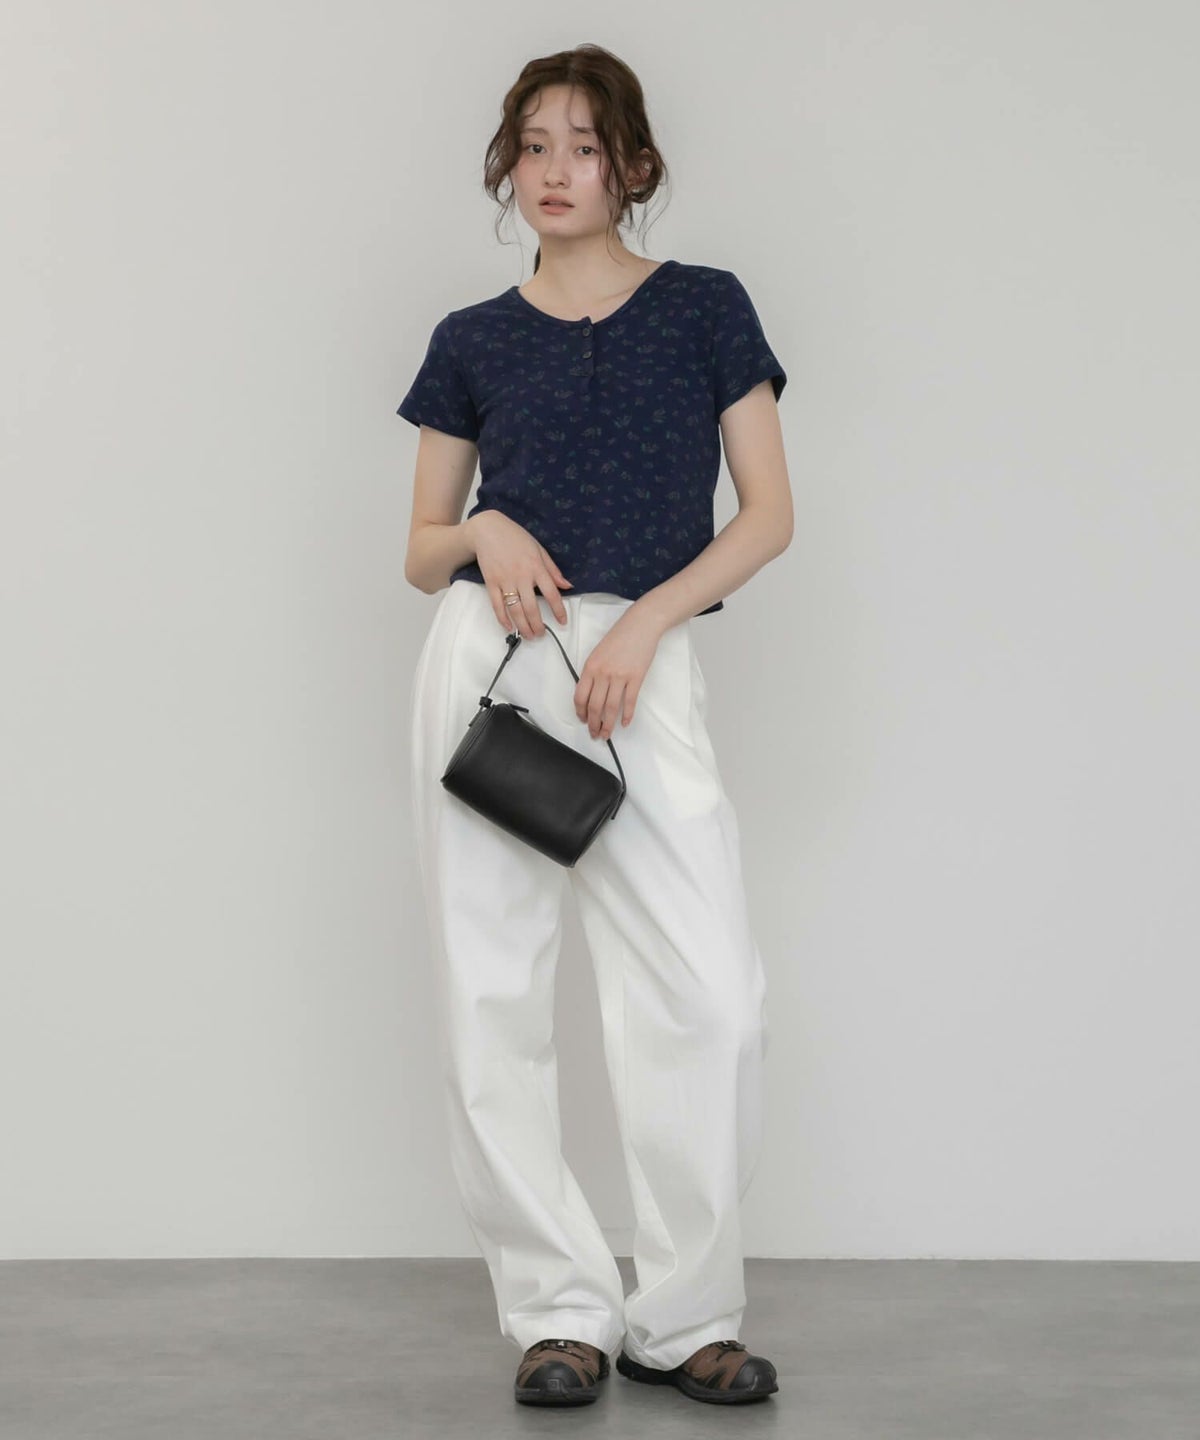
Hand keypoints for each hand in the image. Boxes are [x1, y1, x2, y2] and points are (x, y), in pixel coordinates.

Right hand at [468, 510, 571, 635]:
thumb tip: (567, 586)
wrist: (488, 529)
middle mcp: (521, 576)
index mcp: (536, 567)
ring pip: (515, 610)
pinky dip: (503, 619)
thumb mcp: (539, 549)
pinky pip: (497, 605)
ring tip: (529, 636)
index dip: (558, 610)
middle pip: (532, 607)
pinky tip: (509, 627)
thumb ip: (552, 569)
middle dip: (538, 625)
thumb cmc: (516, 537)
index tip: (563, 622)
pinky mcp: (491, 582)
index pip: (551, 593)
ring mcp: (505, 580)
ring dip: (523, 626)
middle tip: (541, 634)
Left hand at [574, 603, 666, 739]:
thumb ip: (593, 672)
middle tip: (594, 734)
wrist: (640, 625)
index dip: (580, 712)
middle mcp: (603, 673)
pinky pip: (629, 702)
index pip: (580, 696)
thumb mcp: (598, 652)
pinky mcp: (636, 678)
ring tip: (607, 734)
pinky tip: (624, 723)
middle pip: (594, 706)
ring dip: (607, 724)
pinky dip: (626, 715)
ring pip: (610, 708)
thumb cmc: (620, 637)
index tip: (583, 720)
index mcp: (590, 666)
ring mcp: (620, 676)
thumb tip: (591, 694)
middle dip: (593, 724)